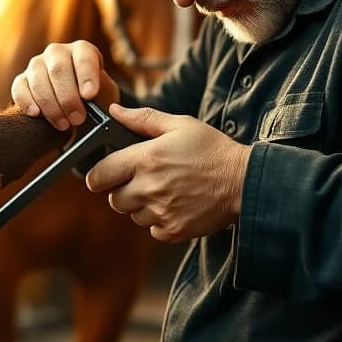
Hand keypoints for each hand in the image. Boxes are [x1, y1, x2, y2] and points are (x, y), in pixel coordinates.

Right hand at [11, 40, 118, 130]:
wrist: (75, 106)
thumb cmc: (93, 98)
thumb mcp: (104, 94)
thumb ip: (102, 95)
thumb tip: (99, 106)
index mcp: (82, 50)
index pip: (84, 57)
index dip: (86, 75)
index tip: (89, 95)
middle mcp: (57, 52)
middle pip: (58, 69)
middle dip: (68, 97)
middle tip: (78, 118)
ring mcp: (37, 64)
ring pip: (38, 79)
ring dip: (51, 105)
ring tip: (62, 124)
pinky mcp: (22, 80)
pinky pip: (20, 88)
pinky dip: (27, 102)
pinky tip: (36, 114)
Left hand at [86, 104, 251, 242]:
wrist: (244, 181)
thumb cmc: (212, 149)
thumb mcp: (179, 125)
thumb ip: (143, 119)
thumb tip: (114, 112)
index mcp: (146, 159)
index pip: (101, 174)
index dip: (97, 175)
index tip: (101, 176)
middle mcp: (149, 187)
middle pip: (114, 199)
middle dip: (122, 190)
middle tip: (142, 181)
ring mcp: (161, 211)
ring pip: (133, 215)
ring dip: (142, 206)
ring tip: (164, 191)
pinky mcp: (174, 230)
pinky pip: (152, 230)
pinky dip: (159, 221)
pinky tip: (175, 205)